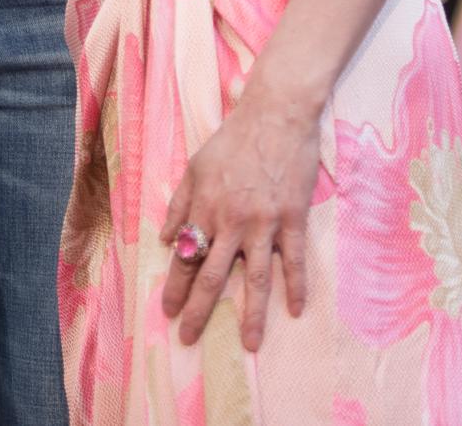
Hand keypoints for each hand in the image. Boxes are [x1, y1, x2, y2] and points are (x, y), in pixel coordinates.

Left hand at [160, 86, 321, 350]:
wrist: (275, 116)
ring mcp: (264, 223)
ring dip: (252, 315)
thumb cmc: (233, 140)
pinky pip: (295, 260)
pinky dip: (296, 286)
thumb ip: (179, 204)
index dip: (174, 287)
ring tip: (250, 345)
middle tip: (189, 339)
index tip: (166, 312)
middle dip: (198, 311)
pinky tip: (296, 311)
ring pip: (256, 278)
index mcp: (204, 209)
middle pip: (213, 276)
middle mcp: (231, 222)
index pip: (185, 258)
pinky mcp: (292, 219)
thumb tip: (164, 239)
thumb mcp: (195, 167)